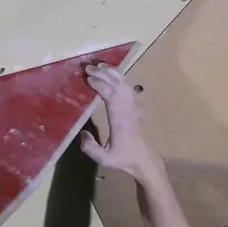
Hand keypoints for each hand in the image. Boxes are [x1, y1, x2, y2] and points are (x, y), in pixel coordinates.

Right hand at [78, 62, 160, 177]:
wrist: (145, 161)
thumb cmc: (124, 160)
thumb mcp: (104, 158)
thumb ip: (90, 147)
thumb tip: (81, 133)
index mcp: (120, 120)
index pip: (111, 95)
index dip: (100, 84)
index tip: (87, 78)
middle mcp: (128, 110)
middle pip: (118, 85)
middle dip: (103, 73)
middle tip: (88, 67)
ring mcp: (134, 108)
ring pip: (125, 84)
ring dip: (112, 73)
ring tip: (99, 65)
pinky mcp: (136, 109)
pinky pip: (129, 89)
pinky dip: (119, 78)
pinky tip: (112, 75)